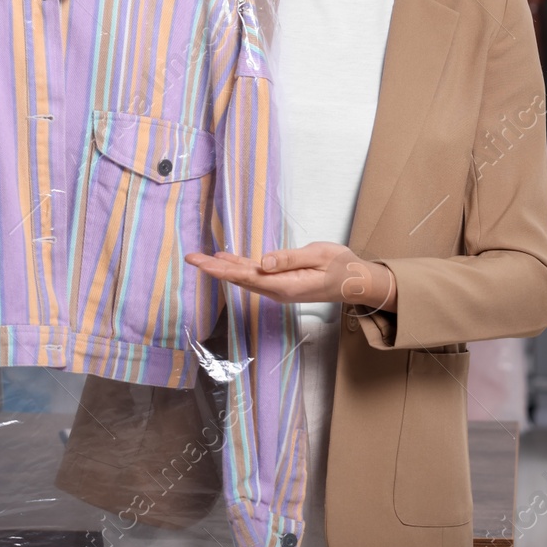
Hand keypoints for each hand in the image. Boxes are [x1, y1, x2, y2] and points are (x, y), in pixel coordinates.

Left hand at [183, 242, 395, 310]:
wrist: (355, 282)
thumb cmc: (341, 267)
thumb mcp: (318, 256)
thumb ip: (289, 259)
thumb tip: (263, 262)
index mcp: (284, 285)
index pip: (246, 276)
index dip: (221, 268)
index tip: (202, 262)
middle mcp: (276, 290)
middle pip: (239, 278)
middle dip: (214, 268)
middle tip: (191, 257)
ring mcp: (278, 288)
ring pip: (244, 277)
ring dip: (222, 267)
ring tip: (201, 258)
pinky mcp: (281, 283)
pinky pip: (254, 275)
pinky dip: (238, 266)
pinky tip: (226, 259)